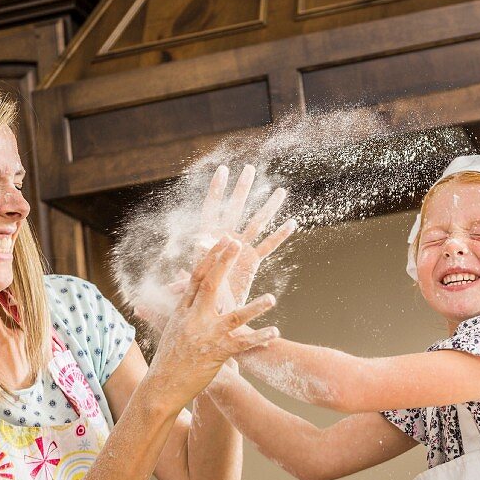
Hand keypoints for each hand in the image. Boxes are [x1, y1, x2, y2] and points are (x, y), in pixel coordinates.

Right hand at [146, 237, 278, 411]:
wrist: (162, 387)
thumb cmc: (168, 360)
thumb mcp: (166, 330)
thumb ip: (162, 311)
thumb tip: (150, 298)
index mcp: (182, 312)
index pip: (196, 278)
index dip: (210, 258)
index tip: (222, 241)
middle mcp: (194, 320)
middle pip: (211, 286)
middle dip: (225, 263)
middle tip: (238, 244)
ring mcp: (206, 336)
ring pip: (233, 317)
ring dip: (254, 308)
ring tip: (272, 299)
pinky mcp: (217, 353)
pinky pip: (241, 344)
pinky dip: (258, 338)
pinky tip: (275, 332)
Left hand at [199, 164, 296, 304]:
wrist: (213, 311)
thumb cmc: (197, 296)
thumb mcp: (193, 282)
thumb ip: (189, 273)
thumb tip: (187, 263)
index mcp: (208, 239)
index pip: (212, 209)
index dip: (217, 189)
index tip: (224, 169)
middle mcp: (225, 239)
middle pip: (236, 209)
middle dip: (243, 189)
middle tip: (251, 169)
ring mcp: (240, 248)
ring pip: (256, 223)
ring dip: (268, 207)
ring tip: (280, 191)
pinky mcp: (252, 261)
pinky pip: (268, 246)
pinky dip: (280, 236)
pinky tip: (292, 223)